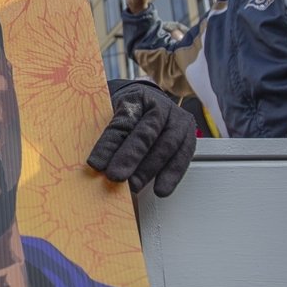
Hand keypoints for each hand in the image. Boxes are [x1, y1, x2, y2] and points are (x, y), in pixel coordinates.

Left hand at [88, 82, 196, 196]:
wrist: (149, 106)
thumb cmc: (129, 114)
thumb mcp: (113, 115)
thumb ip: (110, 136)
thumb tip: (98, 163)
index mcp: (138, 97)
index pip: (123, 120)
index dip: (110, 143)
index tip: (96, 164)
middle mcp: (162, 106)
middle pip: (147, 133)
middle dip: (131, 157)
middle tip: (116, 177)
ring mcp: (178, 121)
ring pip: (167, 146)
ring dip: (149, 170)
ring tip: (134, 186)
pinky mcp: (189, 136)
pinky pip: (183, 156)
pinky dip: (171, 175)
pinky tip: (161, 189)